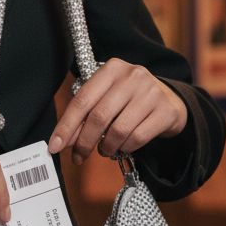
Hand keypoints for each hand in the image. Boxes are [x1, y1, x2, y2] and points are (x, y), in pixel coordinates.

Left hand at [48, 59, 187, 165]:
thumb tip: (62, 141)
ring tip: (105, 150)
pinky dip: (126, 148)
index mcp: (112, 68)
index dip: (66, 126)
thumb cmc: (129, 99)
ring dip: (107, 147)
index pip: (83, 99)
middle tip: (78, 156)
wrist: (170, 99)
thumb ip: (85, 115)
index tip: (54, 146)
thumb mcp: (107, 97)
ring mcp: (152, 92)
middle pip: (99, 116)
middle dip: (84, 142)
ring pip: (119, 130)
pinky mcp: (166, 111)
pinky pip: (138, 138)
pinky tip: (123, 147)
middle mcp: (132, 76)